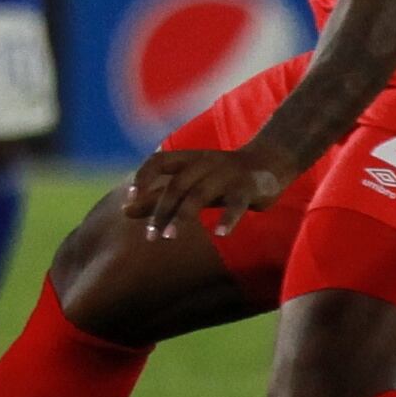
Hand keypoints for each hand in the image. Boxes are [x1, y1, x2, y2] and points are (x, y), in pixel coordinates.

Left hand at [122, 143, 295, 239]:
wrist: (271, 161)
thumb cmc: (222, 176)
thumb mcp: (189, 182)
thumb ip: (158, 196)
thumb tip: (124, 209)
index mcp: (189, 159)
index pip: (160, 161)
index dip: (144, 177)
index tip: (130, 199)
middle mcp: (205, 163)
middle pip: (177, 184)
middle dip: (161, 210)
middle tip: (151, 236)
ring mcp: (228, 174)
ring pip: (201, 193)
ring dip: (183, 215)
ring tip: (169, 237)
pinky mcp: (249, 188)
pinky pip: (237, 203)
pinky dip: (228, 218)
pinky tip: (220, 234)